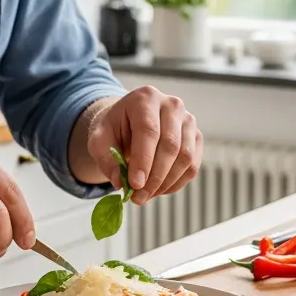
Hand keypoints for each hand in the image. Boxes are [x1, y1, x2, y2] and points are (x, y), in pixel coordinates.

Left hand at [86, 87, 202, 204]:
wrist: (128, 122)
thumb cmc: (114, 129)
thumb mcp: (99, 140)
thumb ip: (106, 159)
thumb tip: (120, 182)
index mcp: (145, 98)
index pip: (148, 130)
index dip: (143, 160)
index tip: (134, 184)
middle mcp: (171, 105)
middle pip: (170, 145)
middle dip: (154, 177)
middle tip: (138, 197)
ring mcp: (188, 120)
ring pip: (185, 157)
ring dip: (165, 183)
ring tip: (145, 195)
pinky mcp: (196, 137)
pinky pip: (192, 166)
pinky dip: (176, 183)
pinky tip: (158, 190)